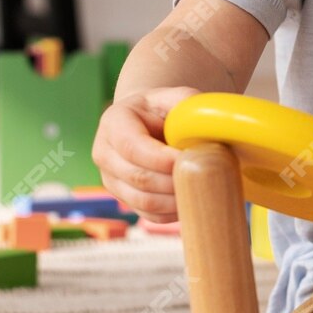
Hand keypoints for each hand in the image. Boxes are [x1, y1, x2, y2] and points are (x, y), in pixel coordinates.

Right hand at [91, 86, 199, 222]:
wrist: (148, 122)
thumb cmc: (165, 109)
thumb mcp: (175, 97)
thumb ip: (189, 105)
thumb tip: (207, 127)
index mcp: (114, 122)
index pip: (132, 146)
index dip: (161, 159)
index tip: (189, 160)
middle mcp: (105, 153)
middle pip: (136, 177)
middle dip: (172, 181)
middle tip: (203, 178)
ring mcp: (111, 179)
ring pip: (142, 201)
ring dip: (174, 200)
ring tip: (201, 190)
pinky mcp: (124, 198)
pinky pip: (148, 214)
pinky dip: (171, 213)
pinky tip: (191, 200)